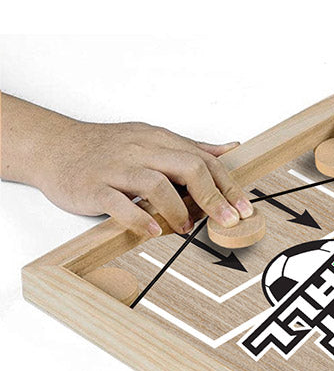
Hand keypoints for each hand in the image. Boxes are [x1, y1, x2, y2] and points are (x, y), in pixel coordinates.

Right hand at [1, 94, 251, 237]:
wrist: (52, 146)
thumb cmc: (106, 149)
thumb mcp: (151, 139)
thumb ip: (190, 148)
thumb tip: (229, 149)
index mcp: (158, 139)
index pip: (203, 160)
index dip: (227, 186)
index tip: (245, 210)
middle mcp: (140, 149)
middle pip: (187, 167)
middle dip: (213, 198)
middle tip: (227, 222)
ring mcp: (116, 168)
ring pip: (156, 184)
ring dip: (178, 211)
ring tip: (185, 229)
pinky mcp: (93, 186)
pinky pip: (119, 203)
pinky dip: (139, 219)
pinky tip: (153, 231)